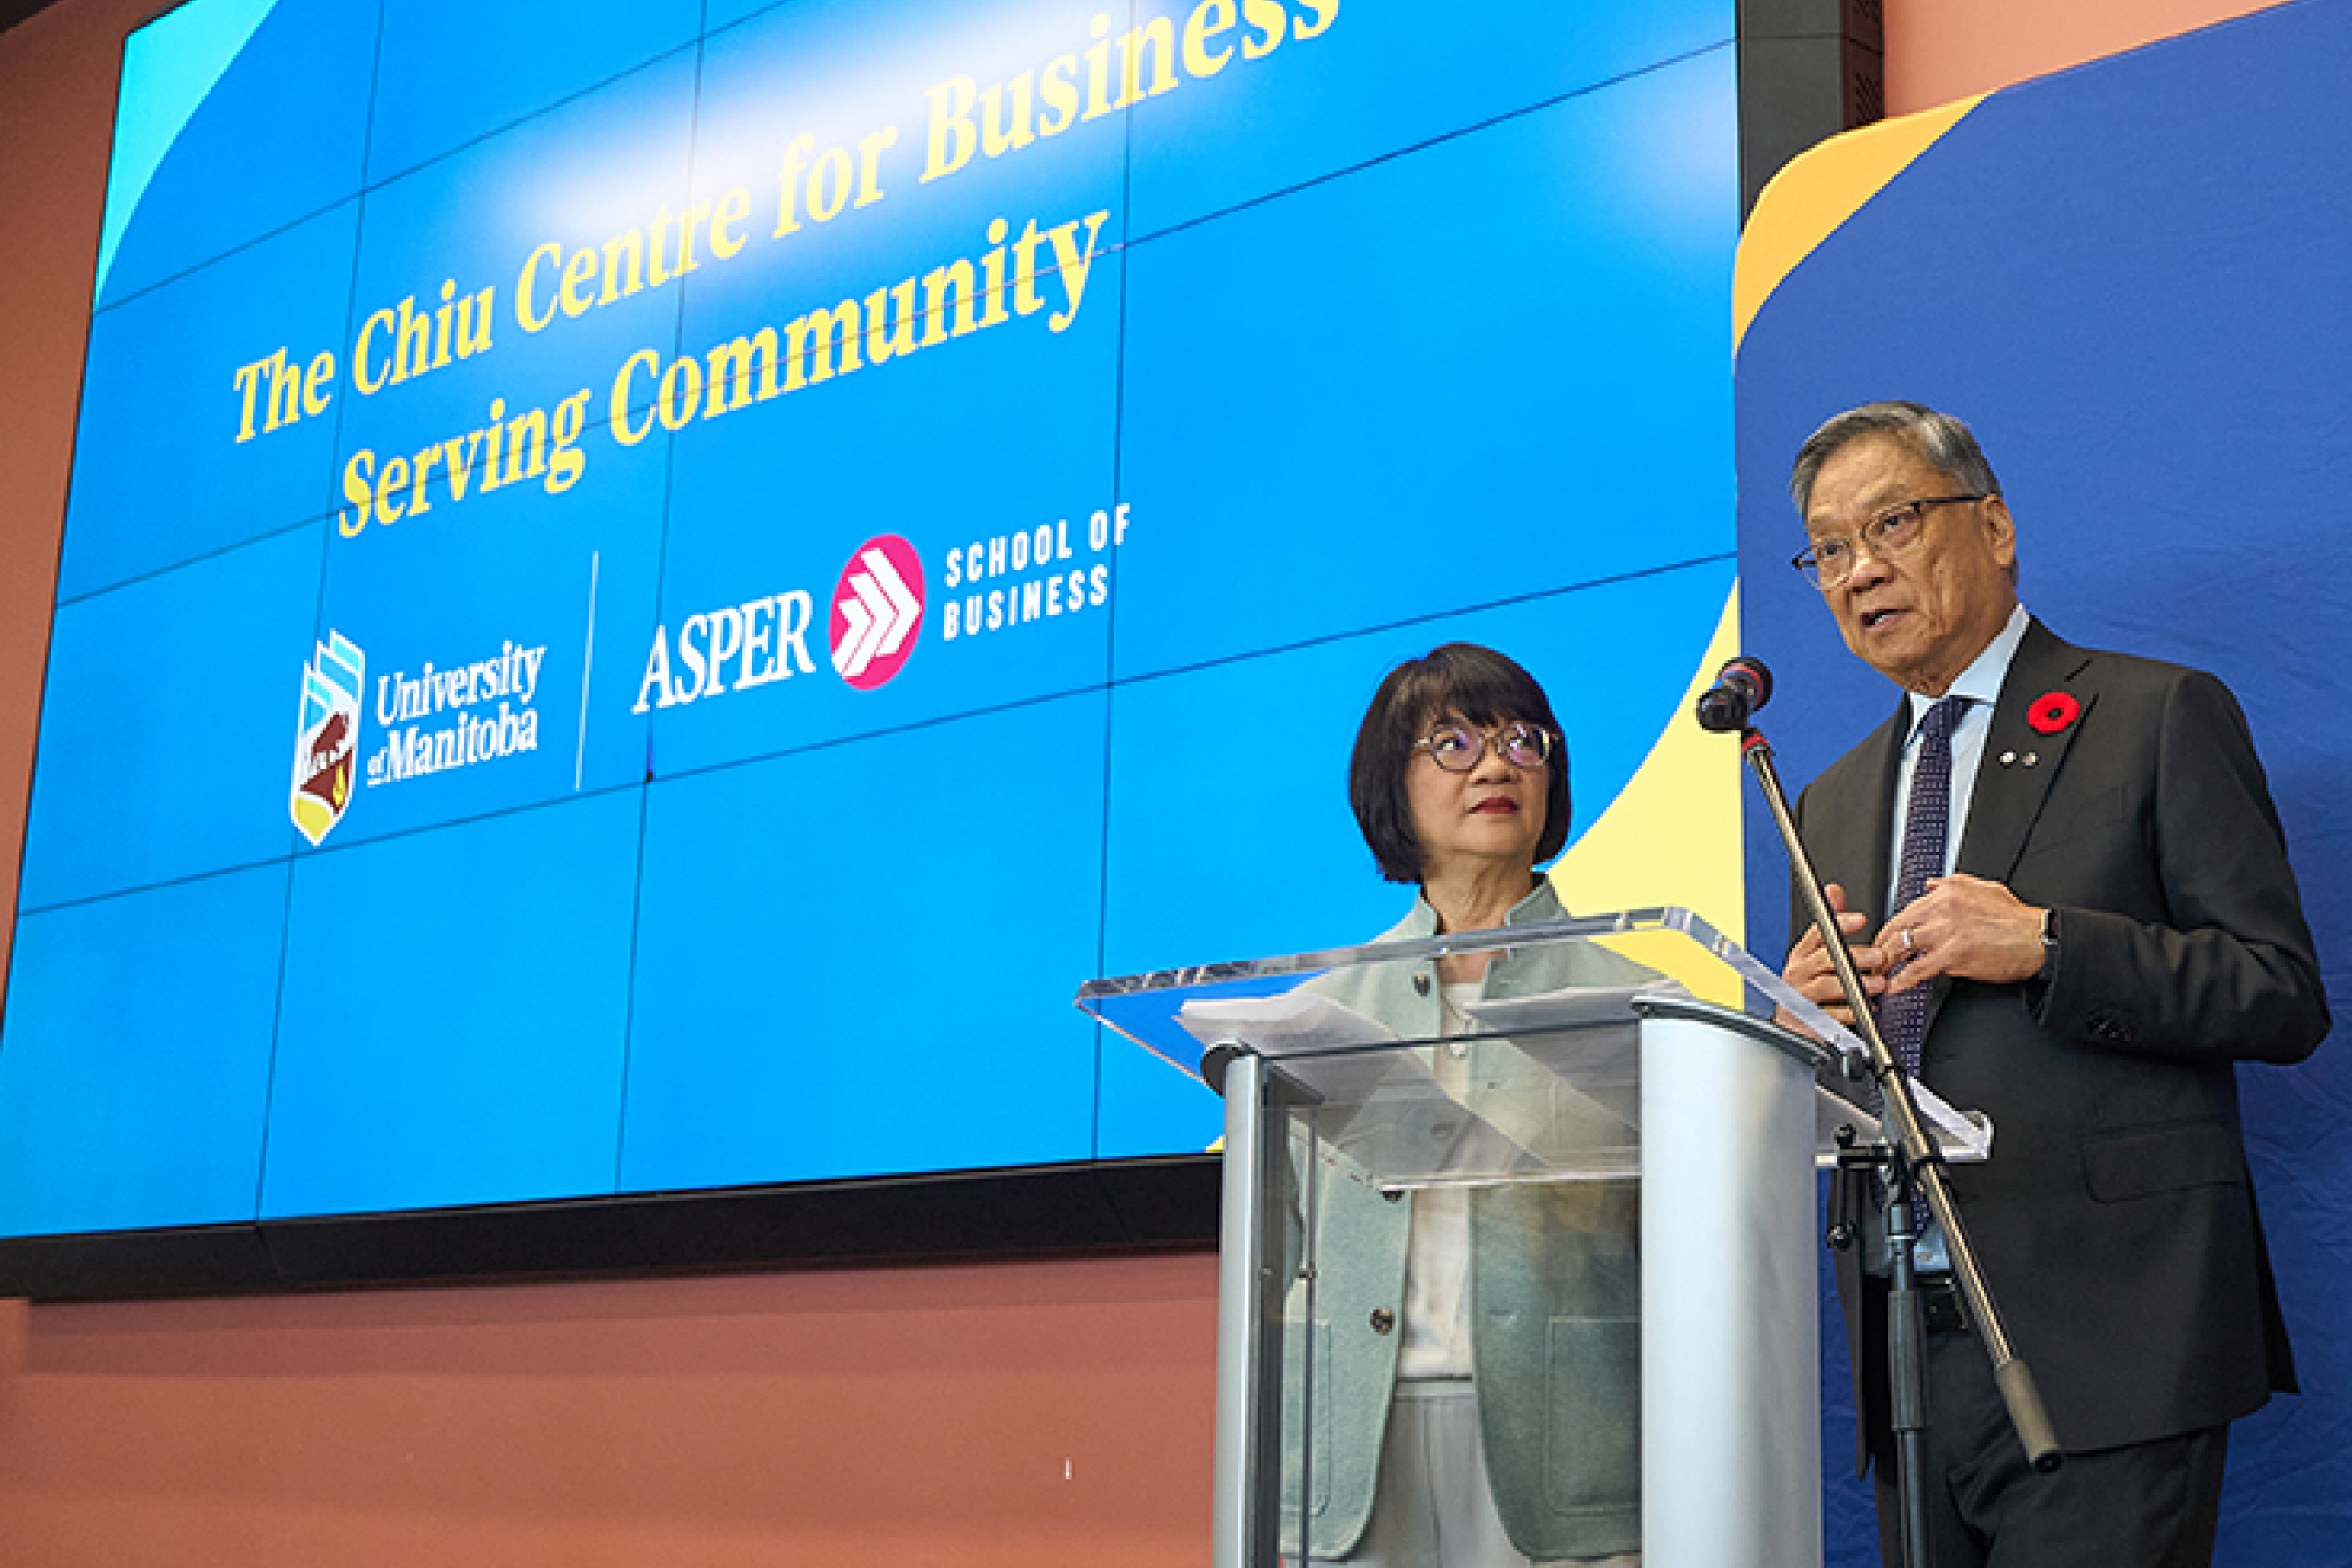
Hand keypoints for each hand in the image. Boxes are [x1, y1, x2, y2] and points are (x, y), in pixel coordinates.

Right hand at [1780, 881, 1889, 1028]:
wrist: (1790, 1022)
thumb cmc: (1807, 985)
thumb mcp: (1814, 952)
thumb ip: (1829, 923)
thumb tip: (1834, 890)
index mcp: (1801, 954)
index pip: (1818, 932)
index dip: (1838, 924)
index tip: (1859, 920)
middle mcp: (1798, 972)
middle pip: (1825, 959)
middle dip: (1854, 956)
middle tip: (1878, 956)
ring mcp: (1800, 995)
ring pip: (1827, 986)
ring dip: (1855, 985)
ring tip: (1877, 984)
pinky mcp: (1806, 1019)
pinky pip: (1828, 1015)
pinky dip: (1847, 1012)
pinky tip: (1864, 1009)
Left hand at [1880, 874, 2045, 993]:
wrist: (2037, 938)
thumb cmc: (2015, 918)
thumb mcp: (1983, 888)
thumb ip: (1951, 884)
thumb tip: (1929, 884)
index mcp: (1946, 894)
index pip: (1905, 911)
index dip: (1889, 929)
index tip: (1883, 940)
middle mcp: (1942, 910)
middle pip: (1897, 928)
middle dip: (1880, 946)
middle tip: (1872, 959)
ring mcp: (1946, 933)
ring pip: (1902, 947)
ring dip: (1886, 963)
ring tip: (1878, 974)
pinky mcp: (1954, 955)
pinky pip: (1919, 969)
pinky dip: (1904, 980)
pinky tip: (1896, 987)